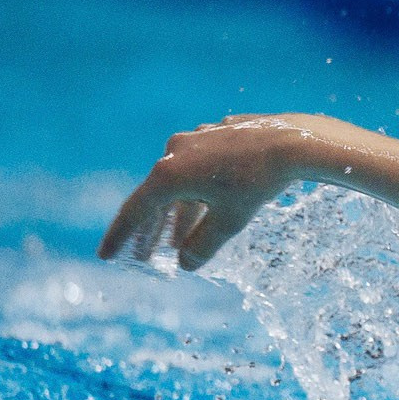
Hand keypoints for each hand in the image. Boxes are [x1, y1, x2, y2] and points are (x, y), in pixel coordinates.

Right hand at [98, 113, 328, 269]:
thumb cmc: (258, 182)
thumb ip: (204, 244)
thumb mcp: (229, 221)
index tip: (107, 255)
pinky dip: (196, 194)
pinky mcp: (216, 135)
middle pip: (156, 197)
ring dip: (177, 215)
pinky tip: (205, 209)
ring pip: (180, 184)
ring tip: (176, 242)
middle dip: (151, 230)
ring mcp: (195, 140)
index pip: (136, 210)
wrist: (292, 142)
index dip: (121, 235)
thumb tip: (186, 264)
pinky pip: (199, 170)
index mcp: (169, 173)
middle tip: (143, 256)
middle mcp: (175, 152)